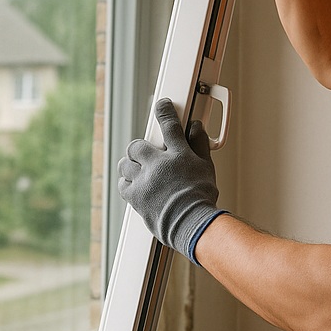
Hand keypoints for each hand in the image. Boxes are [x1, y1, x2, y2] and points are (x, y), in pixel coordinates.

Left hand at [117, 98, 224, 263]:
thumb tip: (196, 126)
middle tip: (146, 155)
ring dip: (131, 165)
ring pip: (126, 164)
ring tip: (139, 171)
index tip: (162, 104)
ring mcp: (145, 181)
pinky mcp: (136, 197)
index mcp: (179, 155)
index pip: (170, 125)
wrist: (192, 225)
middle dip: (139, 148)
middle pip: (137, 146)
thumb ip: (200, 144)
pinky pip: (123, 184)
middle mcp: (159, 165)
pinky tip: (135, 185)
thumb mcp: (207, 167)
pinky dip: (127, 183)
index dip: (164, 111)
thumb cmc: (202, 198)